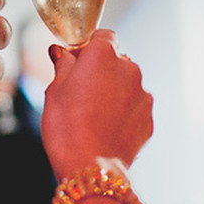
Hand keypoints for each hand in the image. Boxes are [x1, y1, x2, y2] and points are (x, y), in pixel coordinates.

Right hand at [40, 29, 152, 178]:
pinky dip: (123, 114)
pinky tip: (105, 129)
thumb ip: (63, 65)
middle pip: (116, 61)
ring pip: (127, 85)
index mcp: (104, 56)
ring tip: (93, 117)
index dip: (89, 48)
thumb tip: (64, 55)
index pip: (103, 35)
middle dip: (101, 72)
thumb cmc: (67, 128)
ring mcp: (143, 94)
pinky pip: (134, 108)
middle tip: (80, 94)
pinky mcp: (149, 118)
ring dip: (114, 93)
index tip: (77, 63)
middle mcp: (130, 69)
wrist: (90, 167)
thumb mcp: (54, 91)